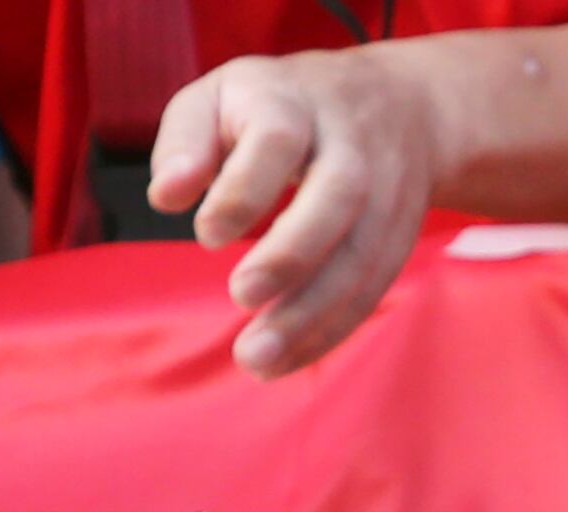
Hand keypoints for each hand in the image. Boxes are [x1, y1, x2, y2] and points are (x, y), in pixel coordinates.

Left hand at [148, 48, 438, 378]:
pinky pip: (371, 290)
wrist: (401, 106)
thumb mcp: (223, 96)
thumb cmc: (282, 106)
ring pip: (361, 255)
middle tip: (240, 295)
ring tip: (256, 359)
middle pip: (337, 196)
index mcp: (295, 100)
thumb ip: (185, 140)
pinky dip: (329, 331)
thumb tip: (166, 197)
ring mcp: (385, 193)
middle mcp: (350, 144)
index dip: (244, 189)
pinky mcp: (399, 239)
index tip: (207, 234)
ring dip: (311, 313)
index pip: (277, 137)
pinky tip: (286, 360)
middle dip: (291, 253)